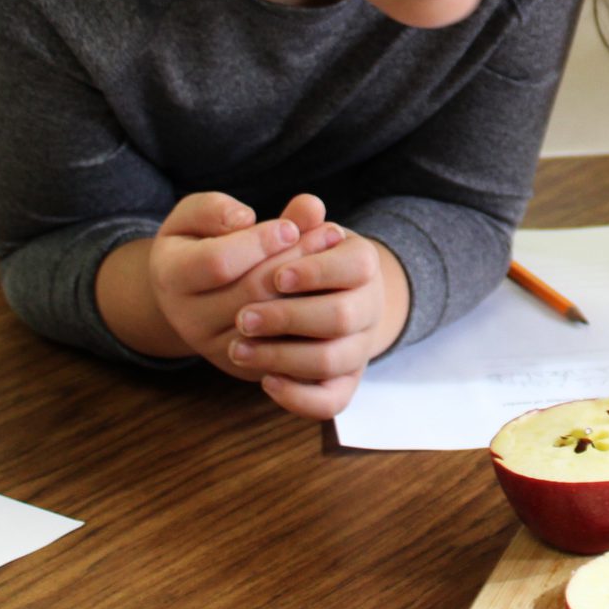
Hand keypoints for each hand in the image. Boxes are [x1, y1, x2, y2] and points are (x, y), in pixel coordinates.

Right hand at [146, 192, 337, 379]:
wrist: (188, 295)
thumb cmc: (196, 244)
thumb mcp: (193, 218)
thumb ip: (216, 210)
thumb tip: (246, 217)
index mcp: (171, 277)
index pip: (218, 262)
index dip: (258, 242)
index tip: (290, 226)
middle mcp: (189, 319)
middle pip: (252, 292)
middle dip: (296, 258)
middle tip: (332, 233)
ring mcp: (217, 348)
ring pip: (273, 321)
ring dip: (311, 286)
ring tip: (334, 254)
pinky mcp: (245, 365)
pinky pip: (285, 346)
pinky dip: (311, 317)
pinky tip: (330, 287)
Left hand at [224, 226, 407, 420]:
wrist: (314, 294)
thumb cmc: (293, 255)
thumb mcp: (291, 230)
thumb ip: (294, 218)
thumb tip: (307, 206)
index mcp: (363, 260)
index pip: (356, 265)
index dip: (316, 271)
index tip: (276, 276)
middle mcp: (370, 305)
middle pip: (342, 317)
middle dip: (289, 317)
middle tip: (243, 317)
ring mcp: (359, 347)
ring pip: (333, 361)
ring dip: (282, 356)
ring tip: (238, 348)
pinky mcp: (343, 382)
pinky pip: (331, 402)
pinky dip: (299, 397)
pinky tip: (265, 381)